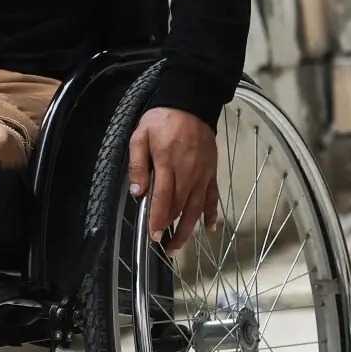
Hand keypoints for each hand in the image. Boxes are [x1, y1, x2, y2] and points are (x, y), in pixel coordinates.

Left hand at [128, 106, 220, 253]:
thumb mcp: (140, 136)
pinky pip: (213, 196)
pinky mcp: (212, 172)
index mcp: (168, 164)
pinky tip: (210, 228)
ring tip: (180, 245)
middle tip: (165, 248)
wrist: (191, 103)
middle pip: (181, 207)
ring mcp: (202, 174)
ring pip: (197, 207)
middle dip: (172, 229)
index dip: (158, 219)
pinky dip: (212, 213)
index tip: (154, 236)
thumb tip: (137, 192)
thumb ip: (137, 164)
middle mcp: (188, 173)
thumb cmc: (162, 119)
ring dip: (189, 228)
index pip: (163, 198)